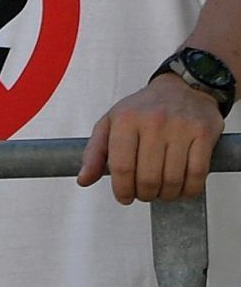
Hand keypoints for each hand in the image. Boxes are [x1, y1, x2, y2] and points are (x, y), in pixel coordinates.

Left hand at [81, 70, 226, 203]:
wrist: (182, 89)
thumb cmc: (144, 110)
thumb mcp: (111, 123)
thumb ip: (95, 152)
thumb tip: (83, 180)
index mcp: (125, 119)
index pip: (121, 166)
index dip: (122, 189)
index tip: (124, 198)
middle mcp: (152, 122)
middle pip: (147, 178)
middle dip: (144, 195)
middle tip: (144, 194)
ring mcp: (180, 128)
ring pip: (172, 180)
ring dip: (166, 195)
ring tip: (161, 192)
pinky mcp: (203, 134)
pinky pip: (197, 175)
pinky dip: (188, 191)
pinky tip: (181, 189)